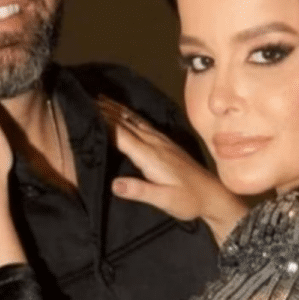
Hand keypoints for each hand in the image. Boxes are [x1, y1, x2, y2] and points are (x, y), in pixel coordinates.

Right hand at [98, 97, 247, 243]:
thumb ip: (140, 191)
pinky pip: (142, 123)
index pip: (121, 135)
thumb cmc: (188, 201)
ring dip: (116, 108)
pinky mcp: (165, 143)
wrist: (213, 195)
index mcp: (151, 156)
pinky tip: (124, 112)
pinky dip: (129, 115)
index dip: (103, 122)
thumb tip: (114, 184)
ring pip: (134, 120)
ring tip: (99, 98)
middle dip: (105, 110)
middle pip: (125, 122)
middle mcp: (155, 143)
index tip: (85, 111)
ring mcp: (161, 141)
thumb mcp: (164, 201)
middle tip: (85, 99)